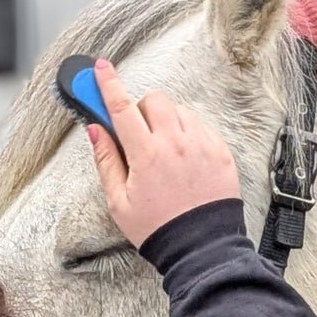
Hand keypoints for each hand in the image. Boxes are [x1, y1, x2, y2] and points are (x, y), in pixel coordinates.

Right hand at [88, 60, 242, 248]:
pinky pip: (201, 127)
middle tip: (140, 135)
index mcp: (146, 154)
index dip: (108, 84)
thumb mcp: (119, 202)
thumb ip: (106, 161)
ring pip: (180, 112)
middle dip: (143, 109)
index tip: (101, 68)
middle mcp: (176, 142)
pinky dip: (190, 136)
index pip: (122, 107)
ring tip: (166, 155)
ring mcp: (202, 145)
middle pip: (155, 100)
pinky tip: (185, 162)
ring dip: (168, 123)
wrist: (201, 248)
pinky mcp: (221, 152)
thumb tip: (95, 129)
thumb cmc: (158, 229)